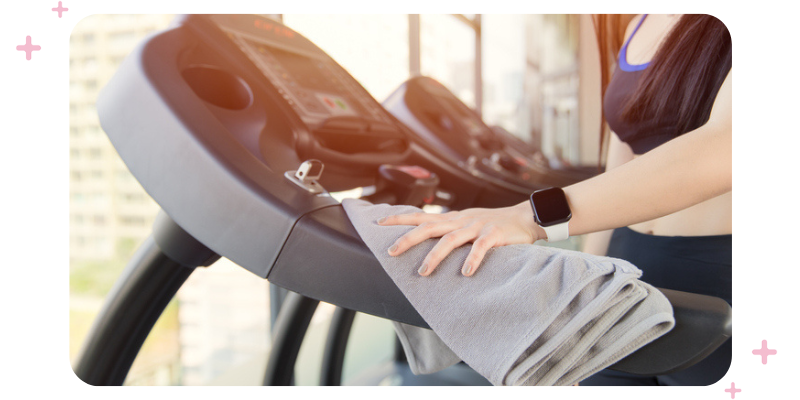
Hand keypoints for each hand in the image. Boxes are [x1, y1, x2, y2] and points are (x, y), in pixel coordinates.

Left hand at [376, 201, 544, 276]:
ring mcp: (477, 226)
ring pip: (451, 239)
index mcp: (453, 218)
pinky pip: (481, 247)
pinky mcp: (495, 234)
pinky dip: (473, 259)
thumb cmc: (494, 225)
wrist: (526, 217)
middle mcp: (461, 220)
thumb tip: (426, 242)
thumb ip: (449, 231)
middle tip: (391, 251)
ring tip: (423, 271)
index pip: (421, 216)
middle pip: (430, 226)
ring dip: (436, 256)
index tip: (379, 223)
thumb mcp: (467, 224)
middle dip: (409, 238)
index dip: (400, 219)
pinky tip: (466, 272)